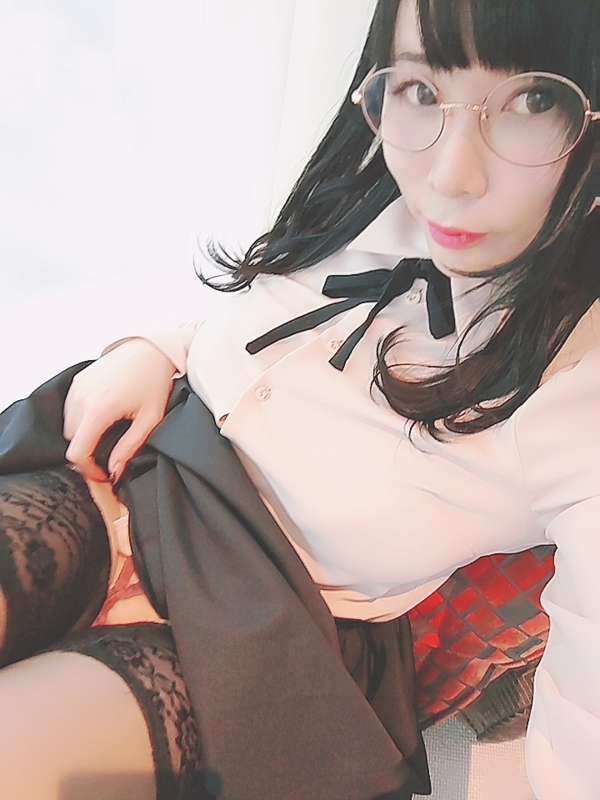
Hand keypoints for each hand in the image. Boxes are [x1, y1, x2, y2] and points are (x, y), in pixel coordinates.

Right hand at [63, 339, 177, 483]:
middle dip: (88, 453)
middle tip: (110, 455)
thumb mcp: (150, 419)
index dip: (88, 470)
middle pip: (72, 441)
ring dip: (84, 436)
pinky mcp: (77, 381)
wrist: (150, 349)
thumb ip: (130, 447)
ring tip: (109, 435)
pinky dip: (81, 420)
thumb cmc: (154, 381)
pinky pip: (70, 410)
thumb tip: (114, 471)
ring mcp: (76, 388)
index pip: (77, 452)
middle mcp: (82, 398)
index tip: (104, 474)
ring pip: (68, 426)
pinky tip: (103, 418)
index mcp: (99, 409)